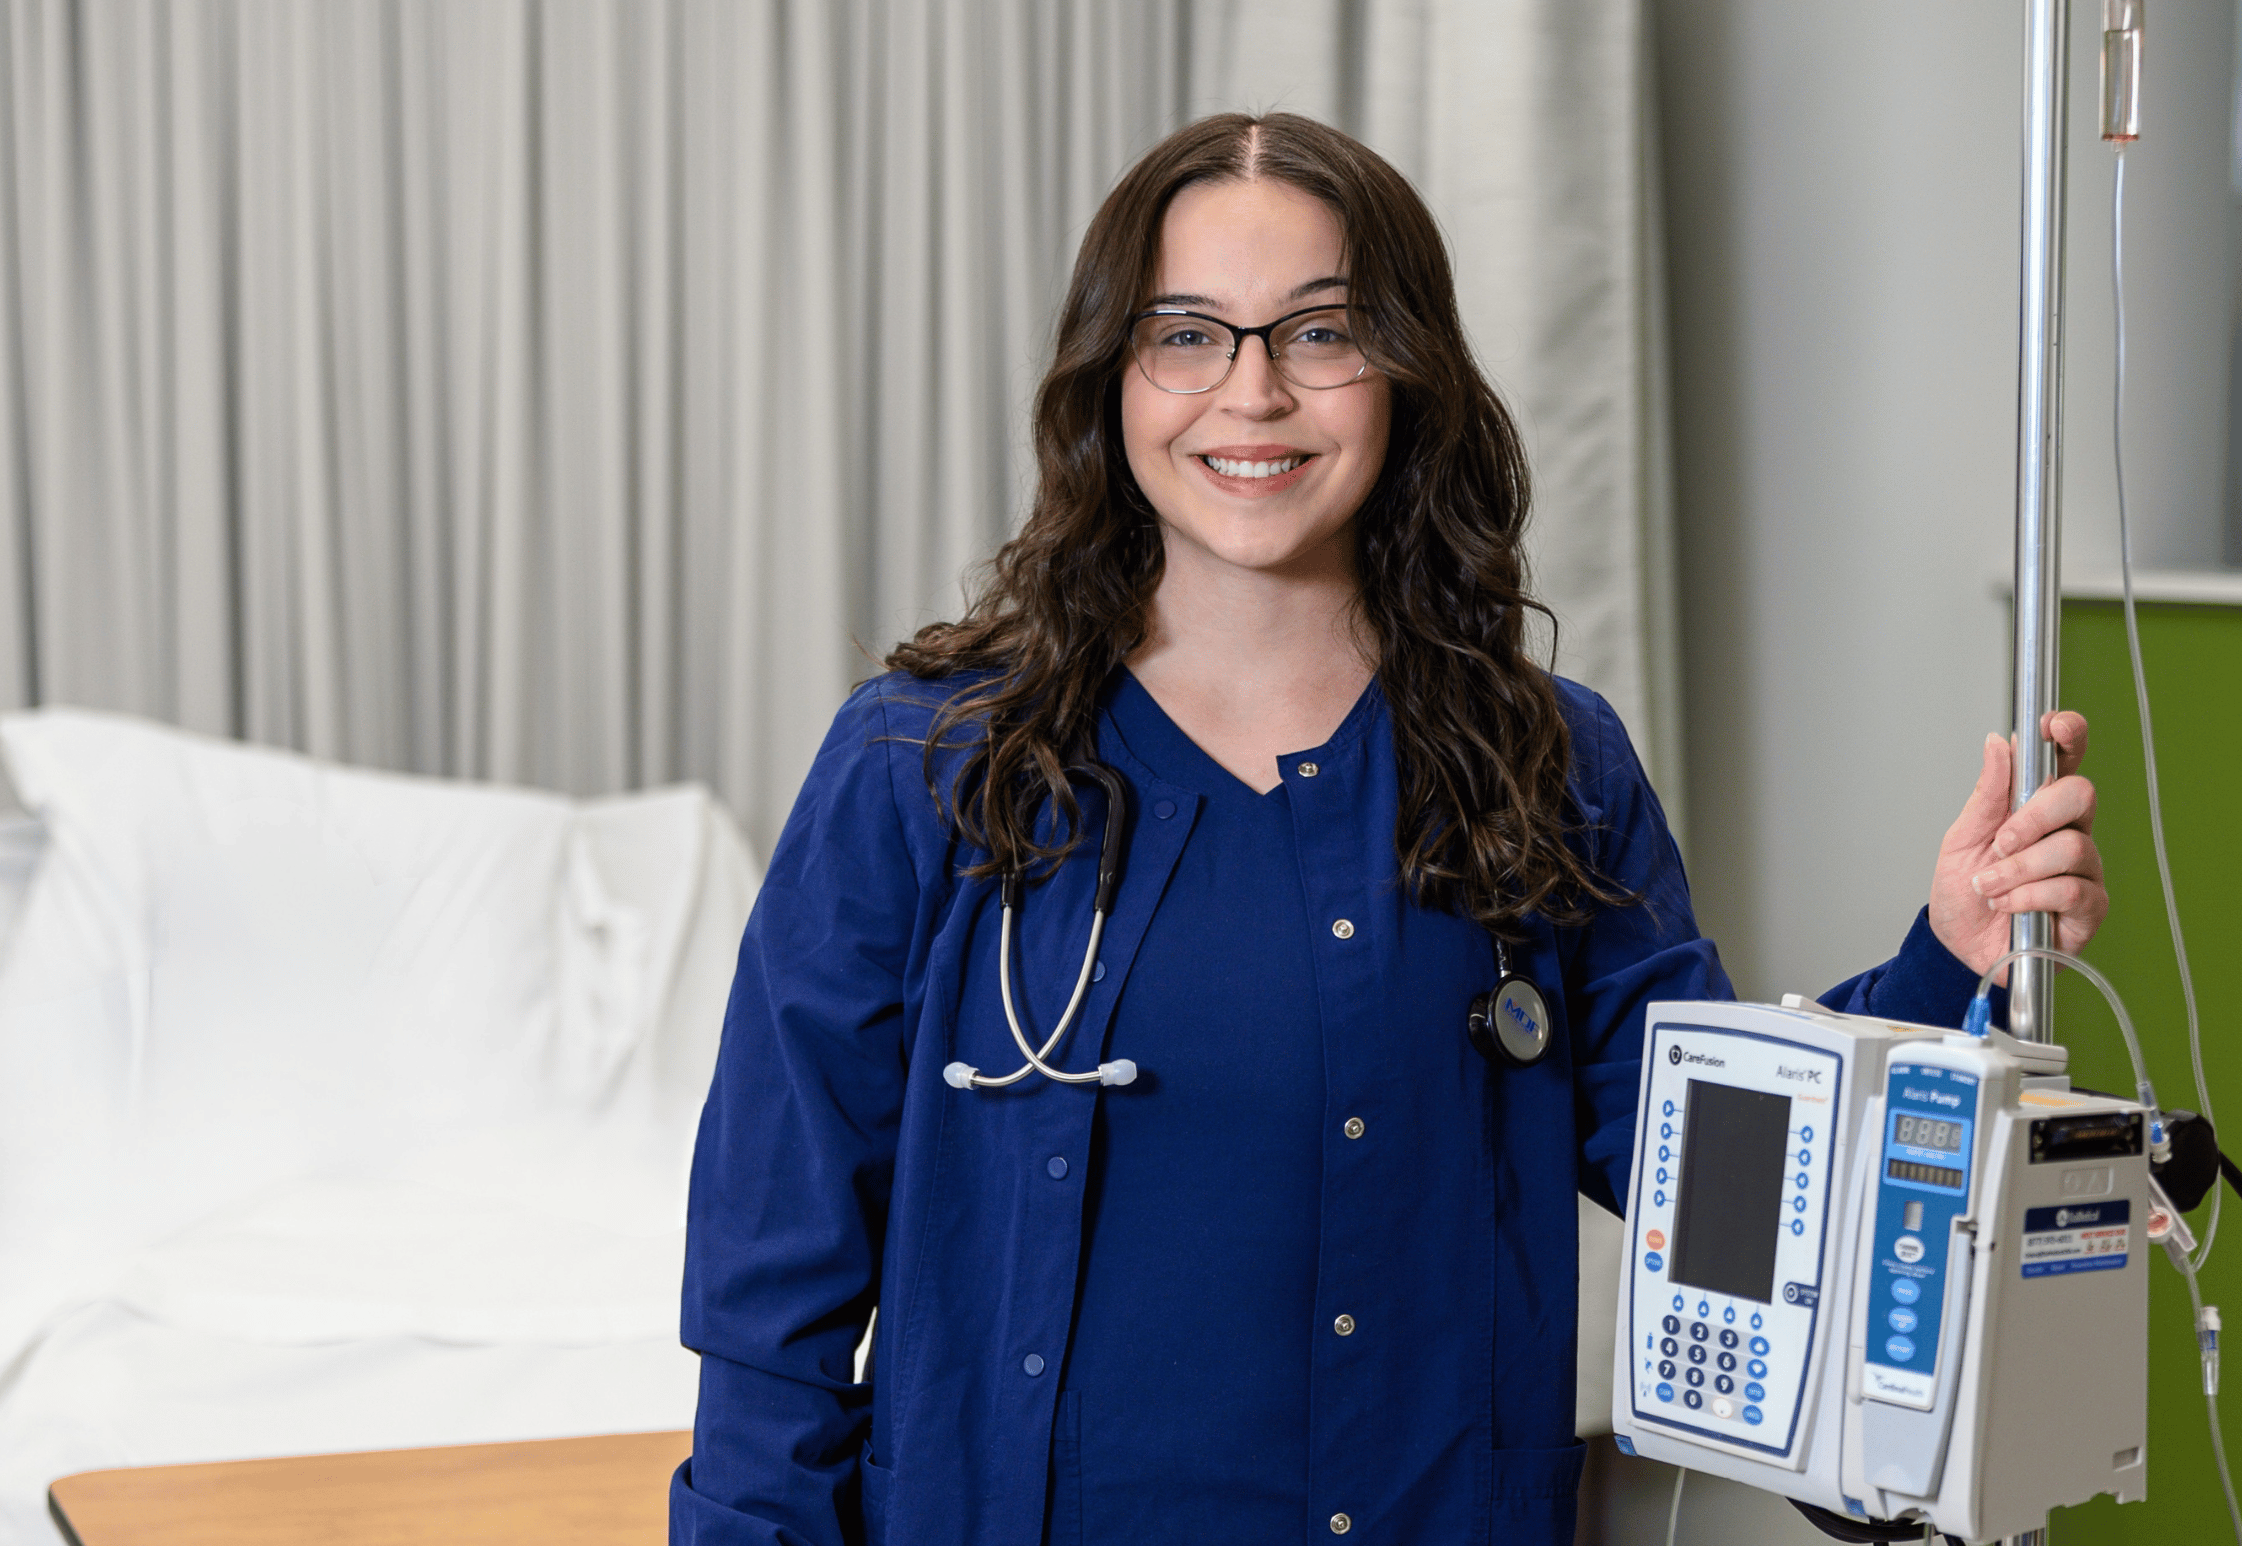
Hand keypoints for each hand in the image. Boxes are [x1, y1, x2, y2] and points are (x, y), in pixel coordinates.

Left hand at [1927, 710, 2108, 982]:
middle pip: (2080, 796)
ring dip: (2018, 868)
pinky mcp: (2089, 907)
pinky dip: (2028, 895)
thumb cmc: (1963, 890)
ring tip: (1989, 886)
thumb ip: (1987, 794)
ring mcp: (2084, 869)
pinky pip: (2070, 889)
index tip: (2052, 726)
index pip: (2067, 763)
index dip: (2069, 737)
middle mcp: (2069, 832)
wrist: (1958, 945)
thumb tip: (1999, 743)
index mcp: (2039, 809)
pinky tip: (2007, 905)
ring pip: (2072, 847)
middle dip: (2034, 816)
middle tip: (1999, 842)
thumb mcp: (1962, 837)